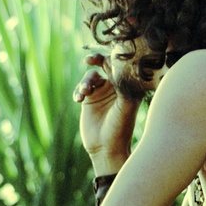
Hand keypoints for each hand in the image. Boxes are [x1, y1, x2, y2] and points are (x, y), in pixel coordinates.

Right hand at [73, 52, 141, 173]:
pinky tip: (79, 99)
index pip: (120, 65)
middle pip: (104, 65)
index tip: (105, 59)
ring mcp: (101, 93)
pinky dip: (78, 90)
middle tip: (89, 60)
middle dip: (96, 60)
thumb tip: (119, 66)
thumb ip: (123, 86)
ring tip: (85, 92)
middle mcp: (115, 87)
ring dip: (85, 81)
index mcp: (127, 86)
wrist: (106, 147)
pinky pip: (80, 88)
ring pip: (90, 76)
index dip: (112, 58)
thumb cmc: (120, 127)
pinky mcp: (88, 101)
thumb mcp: (125, 106)